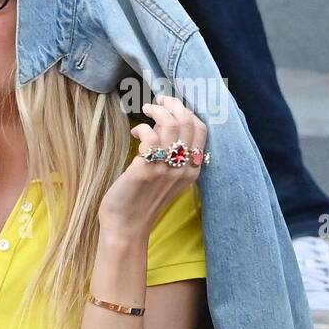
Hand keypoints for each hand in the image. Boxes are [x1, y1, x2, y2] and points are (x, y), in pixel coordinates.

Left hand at [98, 95, 207, 238]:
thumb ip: (173, 159)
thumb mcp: (167, 180)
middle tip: (158, 101)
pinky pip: (150, 136)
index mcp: (192, 171)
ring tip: (146, 110)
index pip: (202, 130)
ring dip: (157, 111)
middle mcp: (183, 169)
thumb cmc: (142, 202)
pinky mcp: (146, 169)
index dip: (188, 112)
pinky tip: (134, 133)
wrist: (126, 227)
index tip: (173, 105)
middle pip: (189, 122)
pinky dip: (142, 128)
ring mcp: (166, 169)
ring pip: (171, 125)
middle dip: (174, 105)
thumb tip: (166, 128)